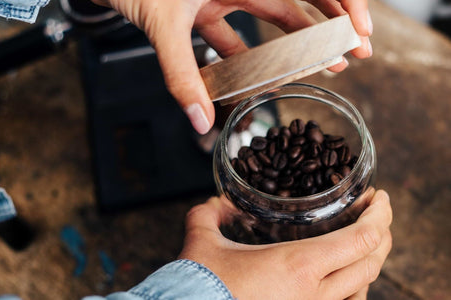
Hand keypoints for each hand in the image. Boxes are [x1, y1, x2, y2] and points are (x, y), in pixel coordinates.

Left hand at [91, 0, 372, 134]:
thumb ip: (182, 74)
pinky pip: (233, 31)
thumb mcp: (161, 26)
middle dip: (330, 26)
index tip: (361, 31)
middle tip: (357, 53)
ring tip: (325, 65)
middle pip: (297, 0)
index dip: (341, 3)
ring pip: (271, 17)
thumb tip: (202, 122)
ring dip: (296, 42)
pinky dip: (247, 53)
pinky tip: (261, 76)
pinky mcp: (202, 7)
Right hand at [179, 190, 391, 298]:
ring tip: (365, 242)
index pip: (362, 240)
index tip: (378, 197)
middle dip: (383, 232)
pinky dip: (353, 289)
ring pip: (363, 289)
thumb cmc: (201, 282)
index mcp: (299, 265)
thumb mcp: (202, 238)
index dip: (379, 214)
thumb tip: (218, 202)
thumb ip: (209, 212)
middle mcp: (315, 293)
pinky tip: (344, 279)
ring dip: (370, 262)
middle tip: (376, 212)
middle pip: (372, 263)